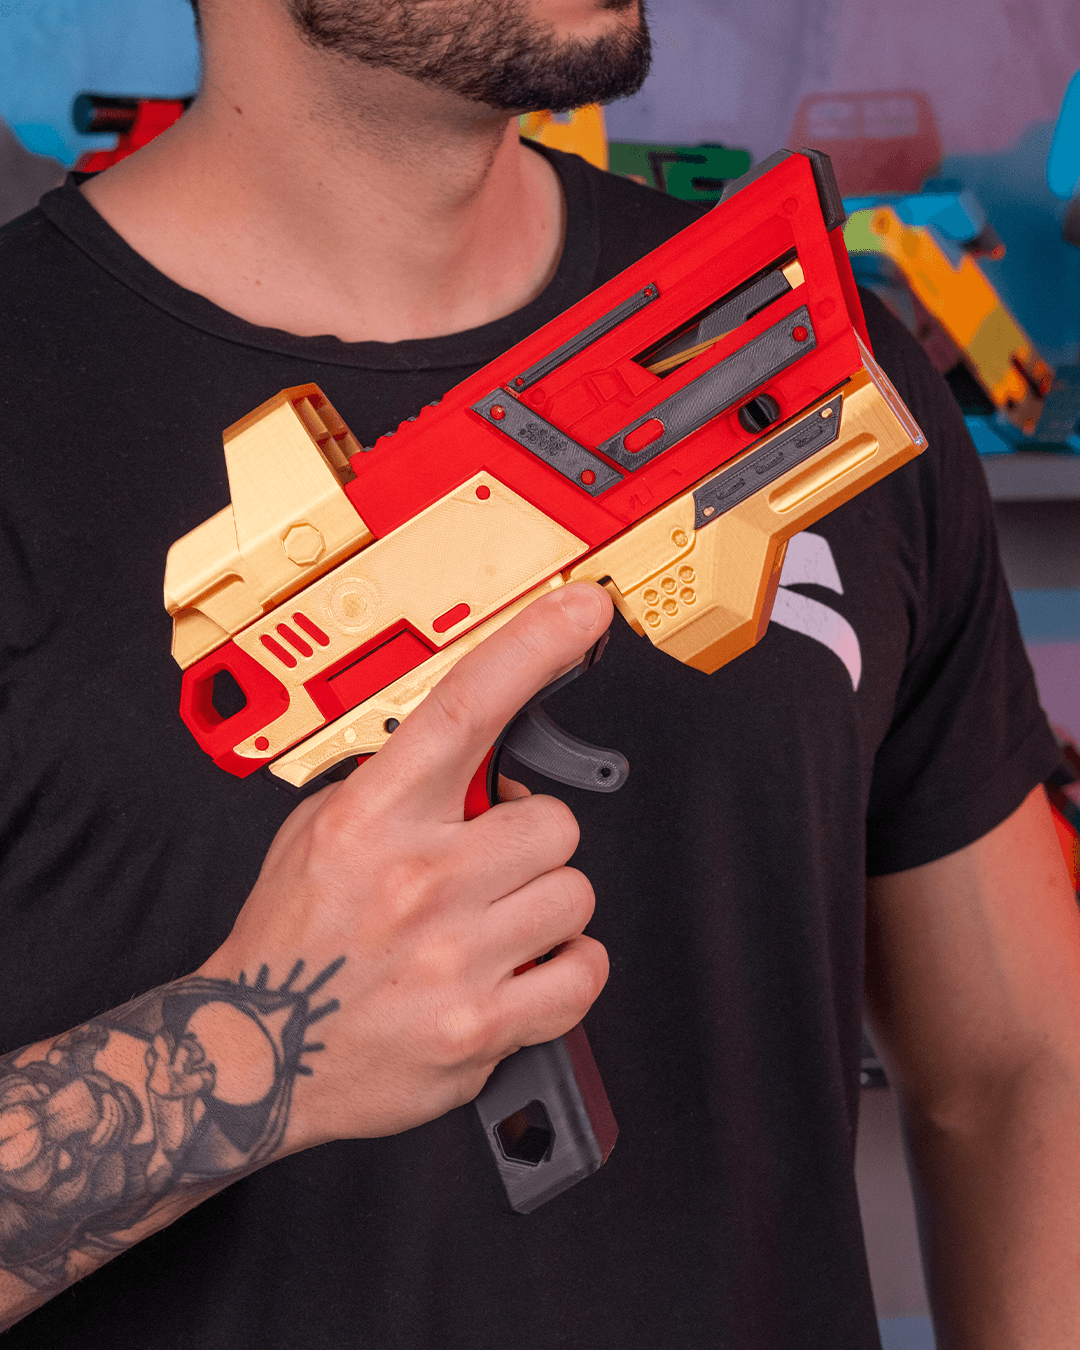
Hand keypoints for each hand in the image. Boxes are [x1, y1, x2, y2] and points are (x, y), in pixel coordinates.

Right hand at [198, 583, 612, 1149]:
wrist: (251, 1056)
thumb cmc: (292, 940)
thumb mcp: (319, 830)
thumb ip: (399, 787)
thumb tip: (486, 753)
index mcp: (373, 818)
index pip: (466, 708)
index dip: (534, 647)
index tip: (582, 610)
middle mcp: (418, 880)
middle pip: (556, 823)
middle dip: (533, 842)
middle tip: (489, 867)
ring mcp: (453, 956)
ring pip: (575, 894)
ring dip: (544, 907)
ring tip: (490, 926)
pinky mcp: (480, 1025)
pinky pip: (583, 972)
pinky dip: (565, 970)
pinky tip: (519, 970)